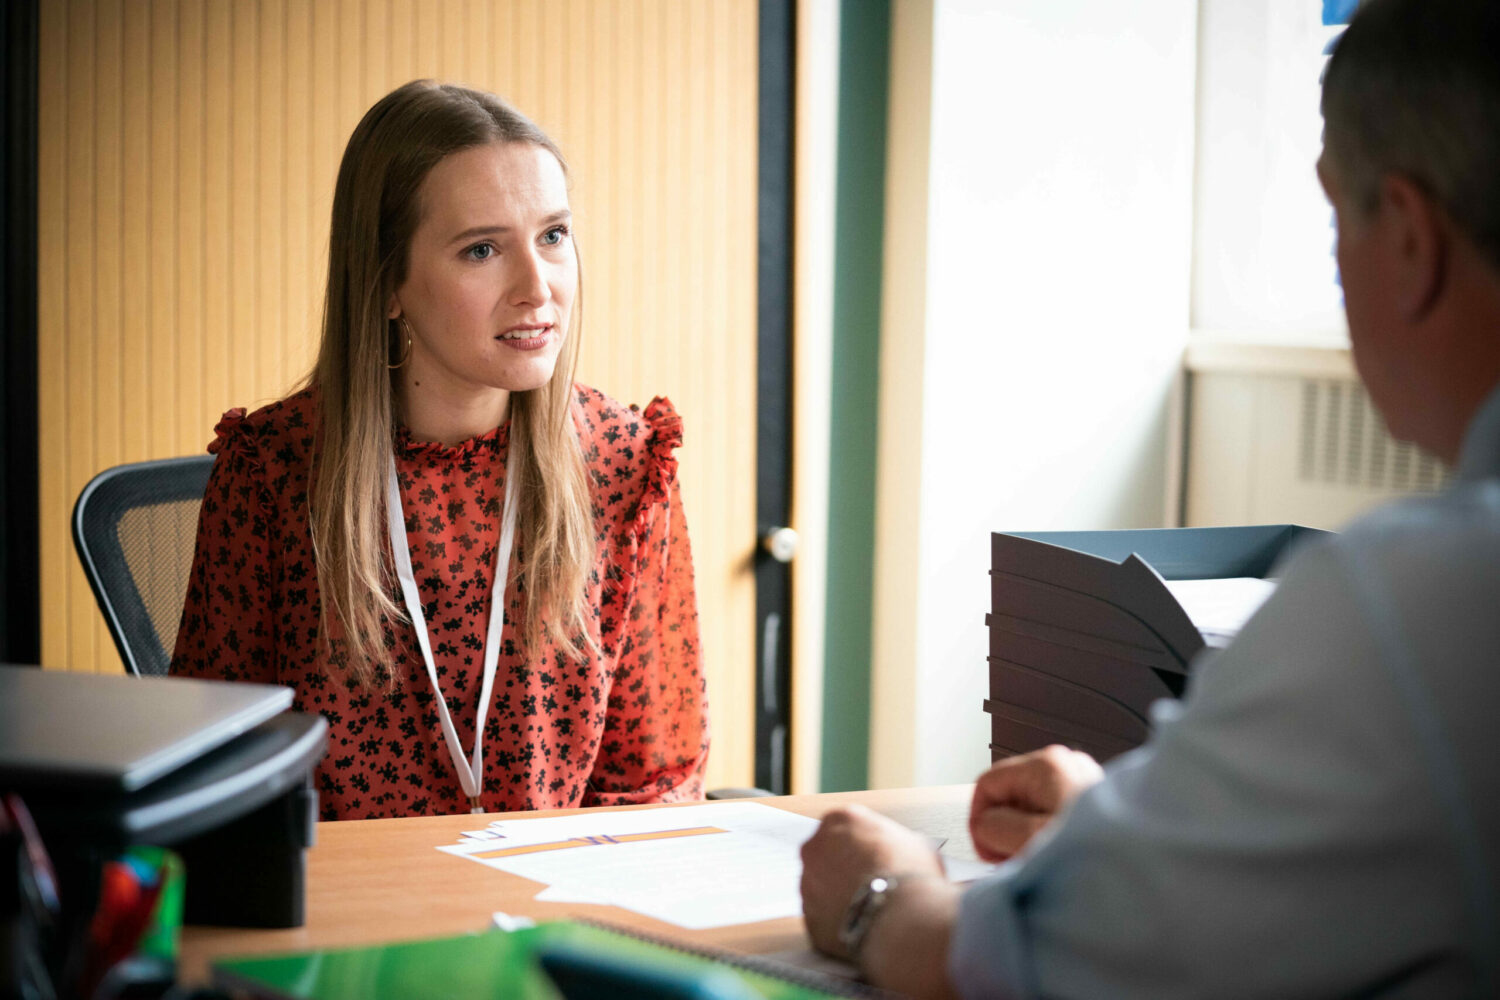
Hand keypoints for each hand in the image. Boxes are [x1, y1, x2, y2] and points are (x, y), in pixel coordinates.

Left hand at [799, 804, 943, 958]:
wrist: (901, 918)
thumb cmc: (911, 876)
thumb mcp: (916, 844)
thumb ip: (897, 842)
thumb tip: (904, 853)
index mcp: (839, 819)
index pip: (846, 826)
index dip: (863, 844)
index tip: (875, 857)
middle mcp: (815, 847)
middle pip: (827, 855)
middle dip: (845, 868)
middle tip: (871, 882)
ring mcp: (807, 883)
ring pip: (821, 888)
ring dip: (839, 896)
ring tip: (870, 909)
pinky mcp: (809, 916)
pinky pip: (822, 917)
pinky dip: (837, 922)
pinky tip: (861, 926)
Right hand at [969, 745, 1103, 862]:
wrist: (1156, 872)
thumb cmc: (1097, 855)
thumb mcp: (1029, 840)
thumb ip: (993, 826)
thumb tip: (985, 824)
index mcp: (1047, 764)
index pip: (986, 785)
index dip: (979, 821)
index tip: (988, 852)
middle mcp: (1067, 763)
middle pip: (1009, 794)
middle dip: (1005, 829)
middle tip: (1016, 859)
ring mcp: (1083, 779)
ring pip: (1031, 806)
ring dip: (1028, 835)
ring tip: (1042, 859)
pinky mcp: (1095, 800)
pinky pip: (1054, 813)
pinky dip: (1050, 834)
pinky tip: (1061, 855)